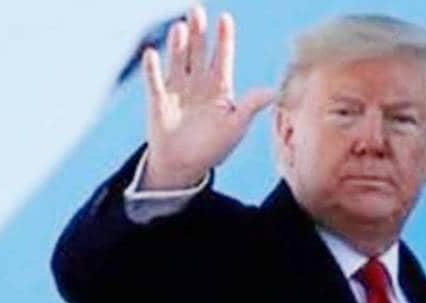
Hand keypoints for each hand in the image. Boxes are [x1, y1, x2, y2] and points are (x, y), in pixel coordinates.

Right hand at [140, 5, 273, 189]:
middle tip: (197, 10)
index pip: (222, 58)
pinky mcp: (159, 101)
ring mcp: (177, 89)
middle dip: (198, 32)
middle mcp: (198, 82)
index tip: (225, 18)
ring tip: (181, 27)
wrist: (185, 165)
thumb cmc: (213, 146)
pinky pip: (155, 82)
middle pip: (198, 52)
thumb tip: (273, 92)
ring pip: (178, 61)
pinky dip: (153, 69)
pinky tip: (152, 53)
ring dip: (178, 45)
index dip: (223, 39)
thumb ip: (250, 106)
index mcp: (219, 87)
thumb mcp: (236, 126)